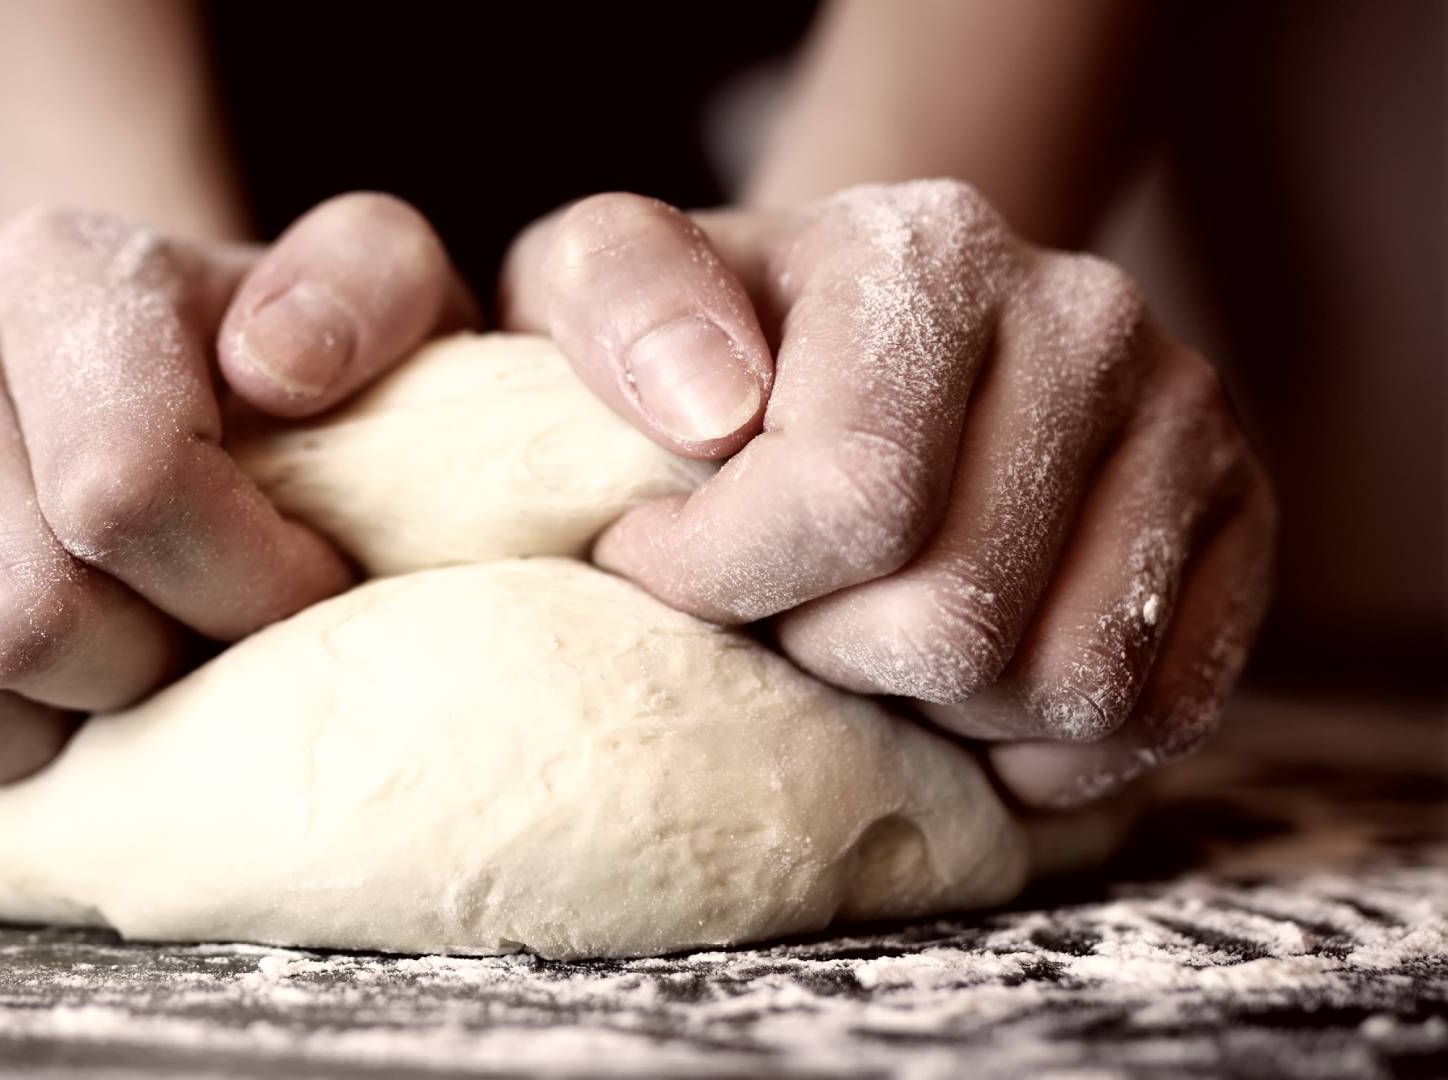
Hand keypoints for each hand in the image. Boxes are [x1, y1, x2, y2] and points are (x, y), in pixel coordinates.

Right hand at [0, 195, 470, 810]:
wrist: (114, 381)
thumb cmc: (267, 380)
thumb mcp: (371, 307)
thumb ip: (369, 291)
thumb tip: (277, 364)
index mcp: (68, 272)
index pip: (128, 487)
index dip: (238, 590)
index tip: (300, 602)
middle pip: (14, 608)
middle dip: (130, 679)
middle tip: (182, 659)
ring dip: (1, 736)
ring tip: (77, 706)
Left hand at [501, 180, 1276, 807]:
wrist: (852, 330)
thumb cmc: (706, 338)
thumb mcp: (602, 281)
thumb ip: (616, 297)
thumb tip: (712, 406)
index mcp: (931, 252)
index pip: (850, 498)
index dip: (721, 580)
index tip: (653, 559)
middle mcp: (1085, 317)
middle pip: (954, 618)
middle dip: (824, 653)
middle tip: (777, 602)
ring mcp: (1182, 418)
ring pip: (1066, 685)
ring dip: (934, 707)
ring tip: (864, 636)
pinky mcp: (1240, 518)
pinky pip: (1159, 708)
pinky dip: (1046, 746)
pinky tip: (960, 691)